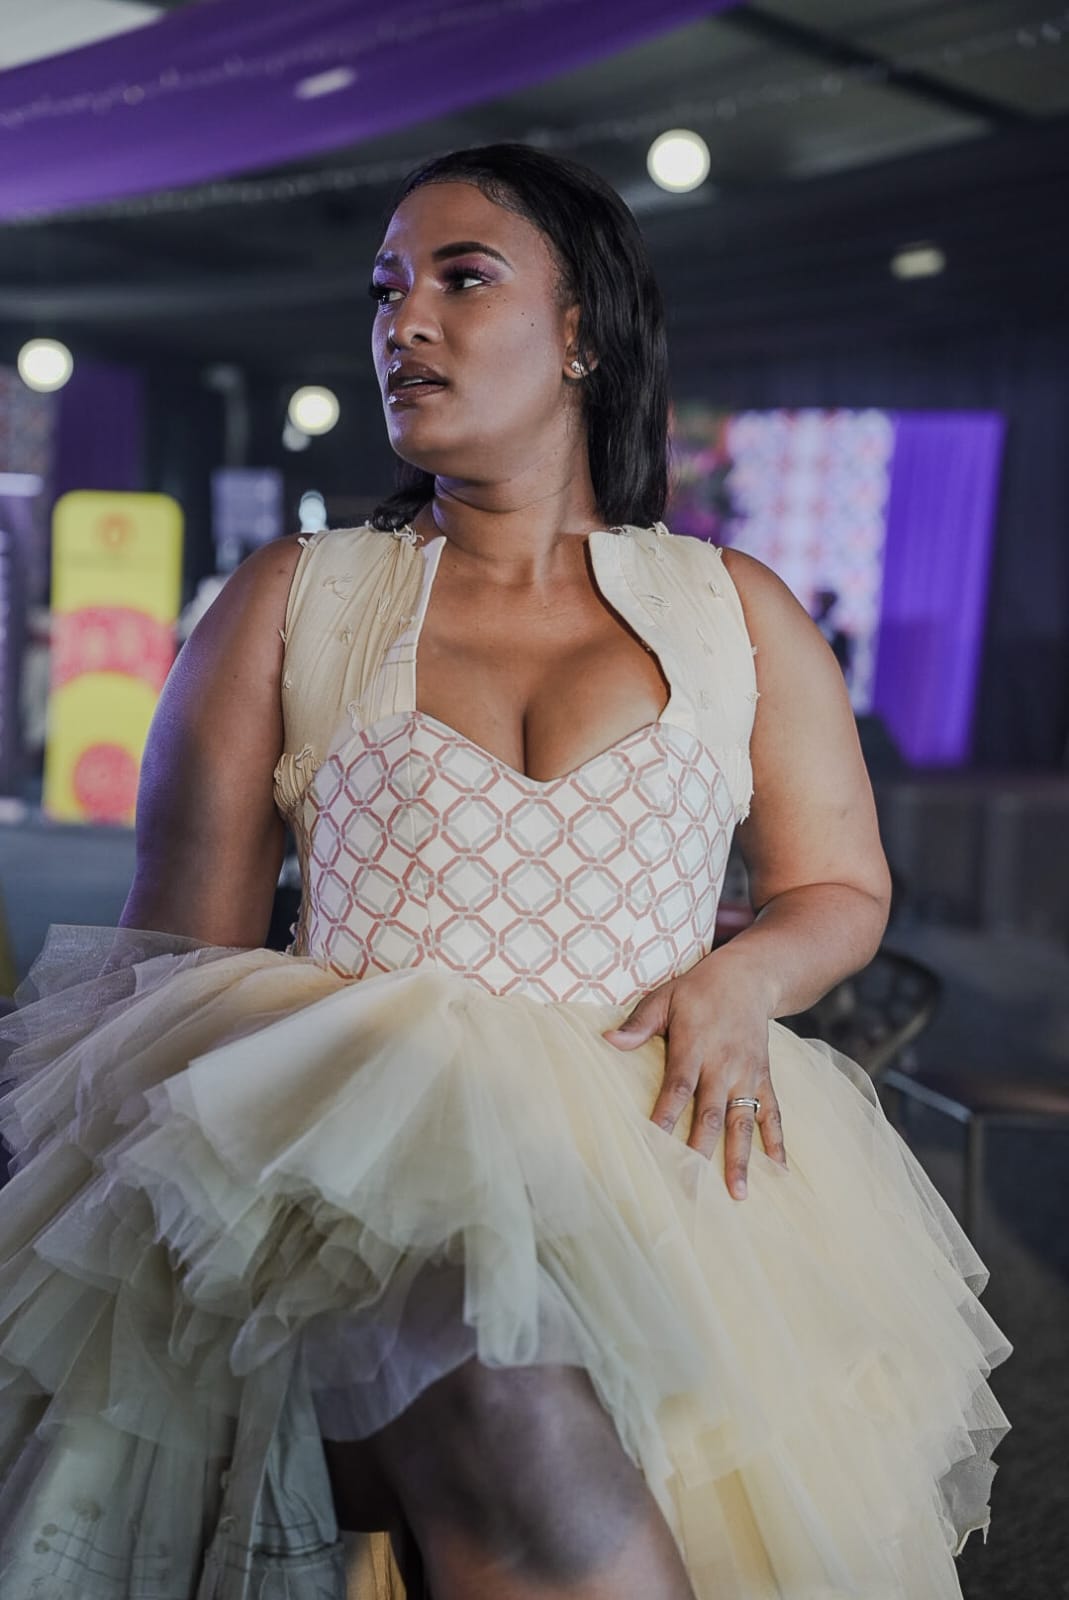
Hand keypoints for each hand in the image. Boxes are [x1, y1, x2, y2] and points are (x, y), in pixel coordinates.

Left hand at [602, 952, 786, 1198]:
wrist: (749, 977)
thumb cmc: (698, 990)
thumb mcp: (665, 997)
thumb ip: (639, 1023)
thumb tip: (608, 1041)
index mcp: (694, 1046)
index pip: (678, 1087)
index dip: (666, 1116)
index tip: (655, 1146)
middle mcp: (723, 1065)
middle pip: (711, 1114)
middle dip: (700, 1152)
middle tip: (691, 1188)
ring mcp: (747, 1074)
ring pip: (743, 1122)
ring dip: (741, 1158)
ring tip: (737, 1194)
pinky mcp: (764, 1078)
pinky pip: (772, 1113)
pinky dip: (776, 1142)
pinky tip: (778, 1171)